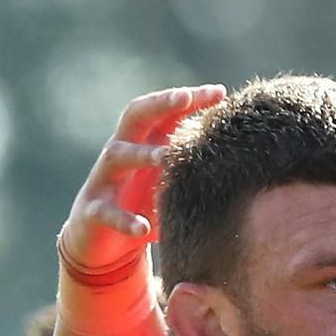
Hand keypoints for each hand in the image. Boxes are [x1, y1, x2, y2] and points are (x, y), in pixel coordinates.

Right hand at [60, 84, 225, 269]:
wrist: (103, 242)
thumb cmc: (144, 204)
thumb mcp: (171, 181)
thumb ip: (194, 162)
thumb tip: (242, 146)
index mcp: (143, 141)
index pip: (165, 110)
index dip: (189, 98)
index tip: (219, 92)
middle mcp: (121, 151)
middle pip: (135, 116)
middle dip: (159, 103)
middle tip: (184, 97)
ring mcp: (104, 179)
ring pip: (118, 155)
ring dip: (142, 154)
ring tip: (166, 157)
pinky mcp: (92, 211)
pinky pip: (106, 212)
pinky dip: (124, 219)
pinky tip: (143, 228)